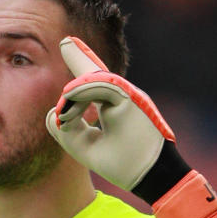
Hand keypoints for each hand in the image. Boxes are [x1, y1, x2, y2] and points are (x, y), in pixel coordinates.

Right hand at [45, 36, 216, 217]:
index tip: (62, 105)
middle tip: (67, 42)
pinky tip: (84, 62)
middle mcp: (130, 93)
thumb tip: (55, 115)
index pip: (96, 85)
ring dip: (82, 86)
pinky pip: (106, 87)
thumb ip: (66, 133)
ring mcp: (130, 96)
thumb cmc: (127, 166)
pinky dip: (91, 85)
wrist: (161, 174)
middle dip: (80, 62)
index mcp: (125, 102)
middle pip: (97, 74)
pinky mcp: (128, 103)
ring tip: (68, 76)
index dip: (75, 93)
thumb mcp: (90, 153)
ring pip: (101, 79)